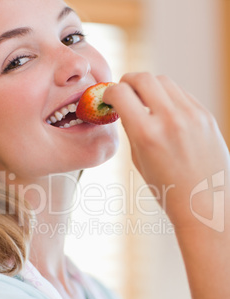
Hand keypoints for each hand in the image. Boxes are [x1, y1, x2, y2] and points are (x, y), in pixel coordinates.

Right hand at [103, 72, 229, 227]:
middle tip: (124, 91)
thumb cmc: (169, 191)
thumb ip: (132, 131)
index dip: (109, 92)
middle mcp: (170, 119)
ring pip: (164, 82)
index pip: (121, 93)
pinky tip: (165, 112)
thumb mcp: (140, 162)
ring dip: (149, 87)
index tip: (108, 97)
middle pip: (143, 78)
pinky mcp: (206, 116)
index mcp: (147, 134)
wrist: (206, 204)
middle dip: (128, 81)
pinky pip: (182, 95)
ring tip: (145, 102)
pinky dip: (168, 97)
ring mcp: (192, 115)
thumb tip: (126, 109)